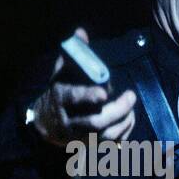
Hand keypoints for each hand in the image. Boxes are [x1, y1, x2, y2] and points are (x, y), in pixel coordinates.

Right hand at [29, 28, 137, 146]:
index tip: (104, 92)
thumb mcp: (61, 72)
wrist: (46, 124)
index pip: (73, 98)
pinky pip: (109, 144)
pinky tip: (129, 120)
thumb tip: (81, 32)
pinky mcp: (88, 145)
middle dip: (116, 111)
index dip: (88, 96)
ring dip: (122, 122)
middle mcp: (68, 120)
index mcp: (60, 98)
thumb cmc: (58, 93)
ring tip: (132, 109)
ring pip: (104, 136)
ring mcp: (78, 136)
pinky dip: (123, 133)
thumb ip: (74, 55)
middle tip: (131, 96)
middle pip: (94, 123)